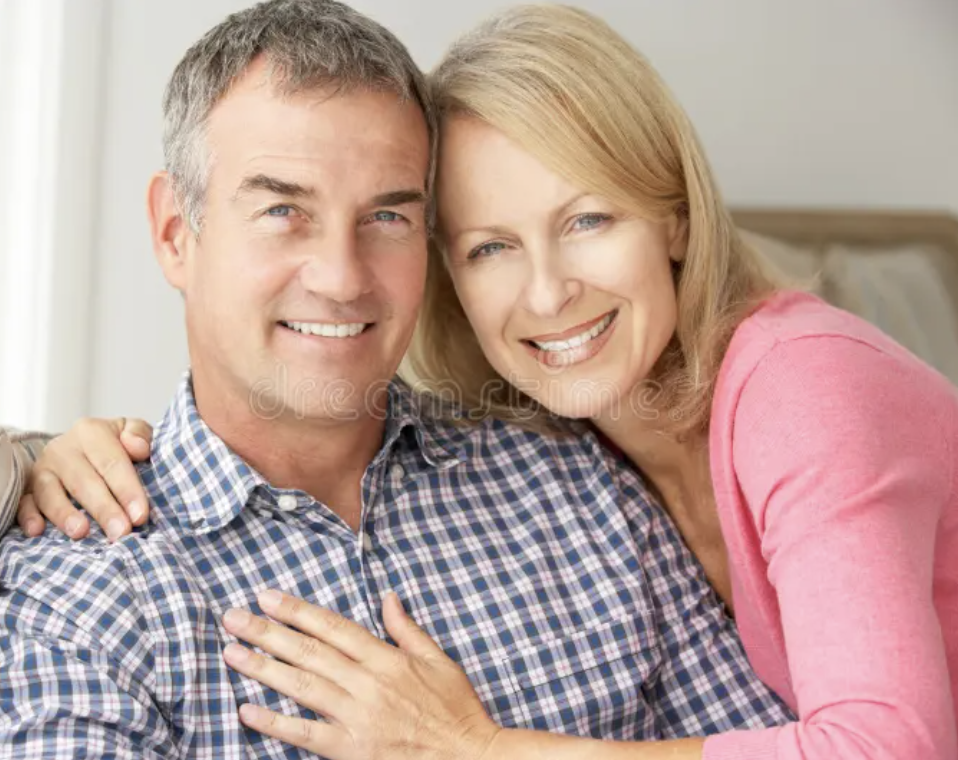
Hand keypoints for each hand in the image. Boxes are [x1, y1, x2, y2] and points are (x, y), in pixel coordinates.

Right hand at [18, 417, 153, 541]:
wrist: (84, 448)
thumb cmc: (115, 444)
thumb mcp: (132, 431)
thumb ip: (140, 434)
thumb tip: (138, 448)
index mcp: (91, 432)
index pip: (111, 463)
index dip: (127, 490)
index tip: (140, 515)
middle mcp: (62, 449)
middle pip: (84, 481)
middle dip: (104, 509)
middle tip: (120, 532)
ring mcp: (42, 469)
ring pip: (51, 493)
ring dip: (65, 514)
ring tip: (81, 532)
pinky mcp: (27, 488)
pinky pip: (23, 503)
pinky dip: (29, 516)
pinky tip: (38, 531)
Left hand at [221, 590, 502, 759]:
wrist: (470, 757)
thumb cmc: (456, 709)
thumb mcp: (438, 660)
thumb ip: (407, 629)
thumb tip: (388, 597)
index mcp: (386, 658)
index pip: (332, 627)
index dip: (297, 610)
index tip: (267, 597)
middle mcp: (367, 683)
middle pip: (308, 651)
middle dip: (267, 632)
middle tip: (233, 618)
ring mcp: (357, 717)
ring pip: (302, 686)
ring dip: (263, 668)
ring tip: (231, 653)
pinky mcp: (351, 749)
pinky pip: (305, 734)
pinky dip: (275, 722)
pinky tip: (248, 710)